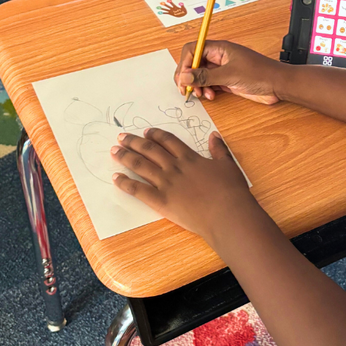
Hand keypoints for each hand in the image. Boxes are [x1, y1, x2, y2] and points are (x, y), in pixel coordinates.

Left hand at [111, 127, 255, 243]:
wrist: (226, 213)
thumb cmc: (230, 190)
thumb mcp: (228, 165)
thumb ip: (219, 149)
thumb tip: (214, 135)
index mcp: (190, 158)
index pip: (168, 141)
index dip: (155, 135)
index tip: (146, 132)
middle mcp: (174, 167)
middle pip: (149, 150)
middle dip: (134, 142)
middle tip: (121, 137)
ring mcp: (166, 184)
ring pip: (140, 166)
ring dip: (126, 157)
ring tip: (114, 151)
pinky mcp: (161, 201)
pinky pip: (138, 190)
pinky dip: (125, 183)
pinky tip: (116, 178)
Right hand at [175, 40, 283, 104]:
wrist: (277, 85)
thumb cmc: (260, 74)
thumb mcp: (229, 75)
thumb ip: (205, 76)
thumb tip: (184, 76)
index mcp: (220, 48)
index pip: (193, 49)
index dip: (185, 62)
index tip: (183, 76)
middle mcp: (218, 57)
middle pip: (194, 63)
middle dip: (188, 76)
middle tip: (186, 89)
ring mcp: (222, 69)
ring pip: (200, 75)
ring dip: (197, 85)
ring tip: (201, 94)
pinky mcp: (226, 81)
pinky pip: (209, 84)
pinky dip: (206, 90)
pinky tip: (210, 96)